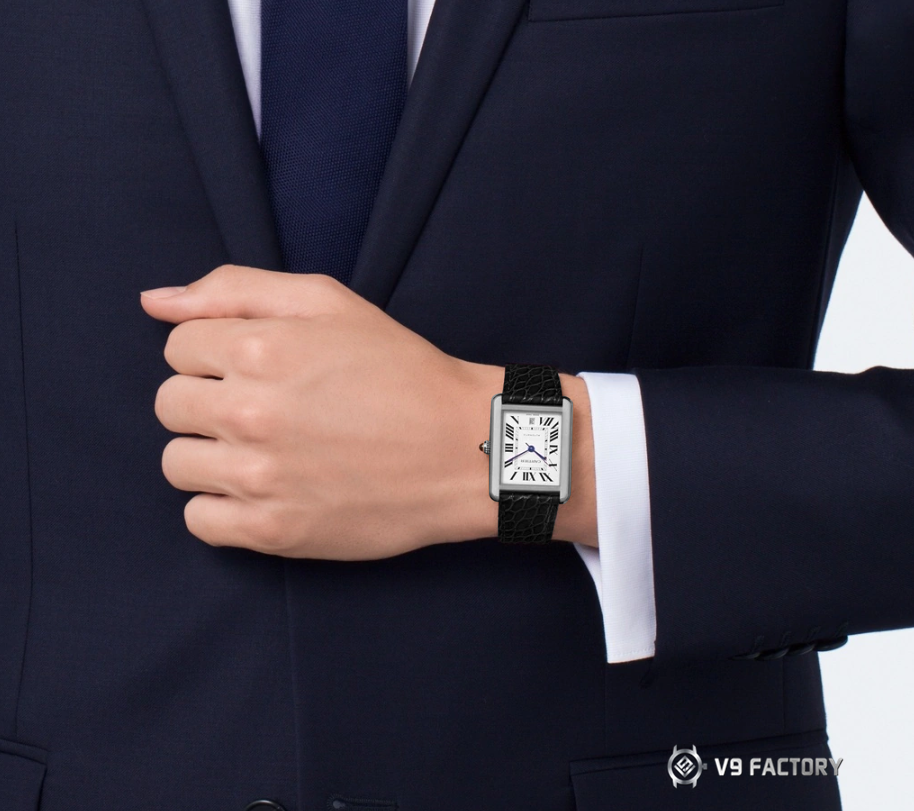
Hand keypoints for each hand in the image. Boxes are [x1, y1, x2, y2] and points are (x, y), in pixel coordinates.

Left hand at [141, 265, 502, 559]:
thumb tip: (153, 302)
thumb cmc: (401, 370)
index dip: (216, 354)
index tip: (259, 368)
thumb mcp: (330, 302)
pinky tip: (263, 491)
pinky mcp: (273, 531)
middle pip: (168, 404)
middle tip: (263, 408)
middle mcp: (250, 412)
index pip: (177, 347)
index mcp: (260, 348)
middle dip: (206, 400)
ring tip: (263, 451)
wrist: (463, 450)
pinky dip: (221, 507)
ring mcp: (260, 477)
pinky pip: (198, 520)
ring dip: (209, 454)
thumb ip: (236, 288)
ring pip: (176, 462)